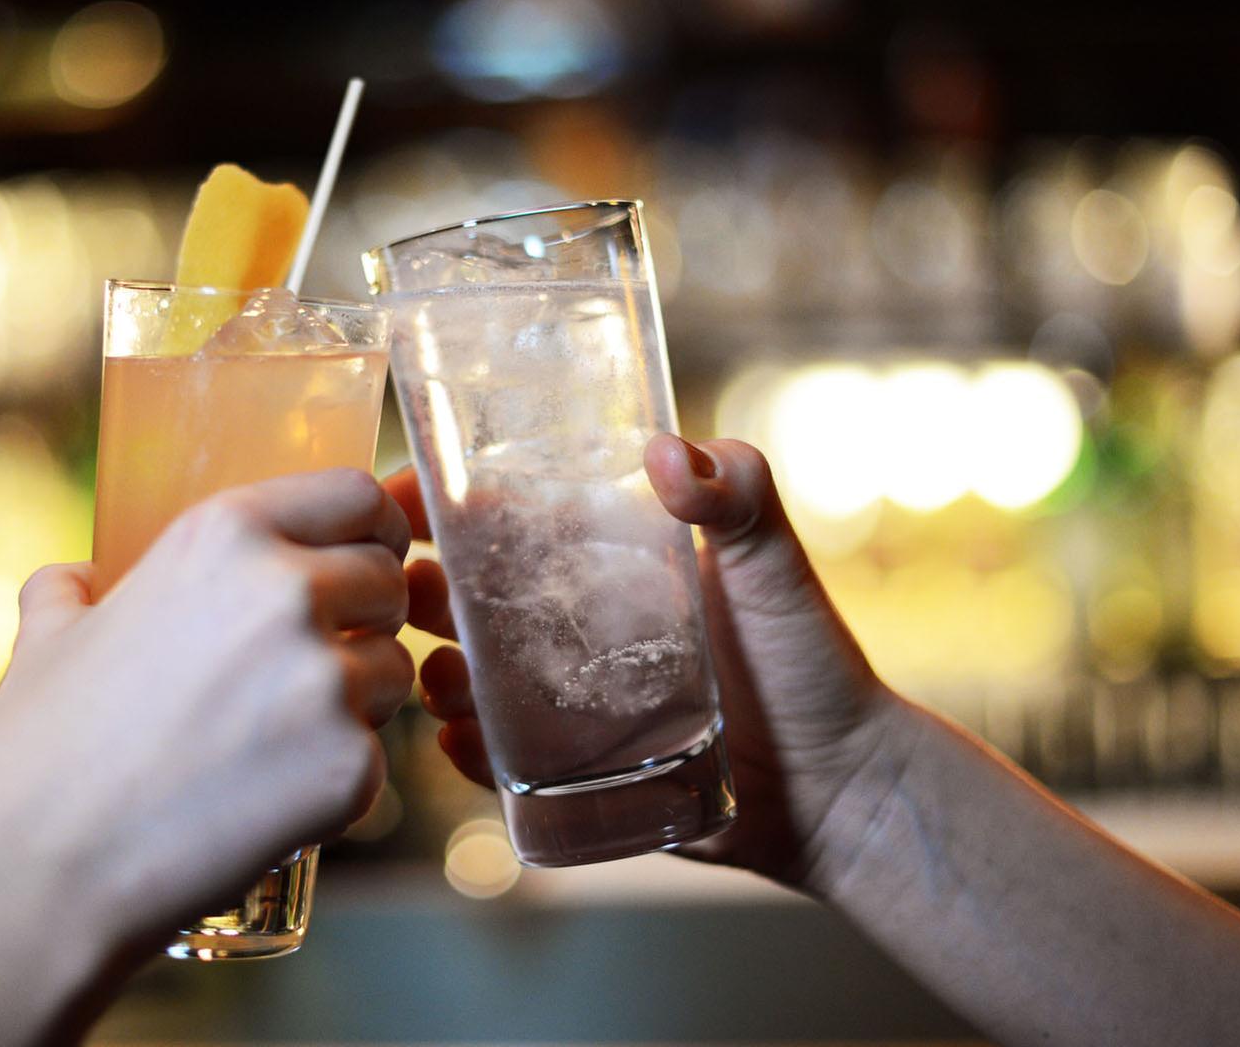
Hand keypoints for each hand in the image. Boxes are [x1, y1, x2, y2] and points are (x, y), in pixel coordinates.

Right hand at [0, 467, 413, 934]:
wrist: (45, 869)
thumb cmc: (40, 751)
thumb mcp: (48, 636)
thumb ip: (76, 589)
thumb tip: (76, 580)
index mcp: (224, 536)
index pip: (354, 494)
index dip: (371, 525)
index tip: (366, 551)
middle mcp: (287, 592)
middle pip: (387, 579)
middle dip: (366, 616)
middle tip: (312, 663)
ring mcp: (327, 681)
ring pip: (391, 670)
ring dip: (356, 699)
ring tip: (273, 740)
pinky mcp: (351, 766)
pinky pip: (375, 757)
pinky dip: (335, 779)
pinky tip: (267, 798)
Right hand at [389, 435, 899, 886]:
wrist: (839, 786)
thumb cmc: (809, 660)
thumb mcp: (775, 563)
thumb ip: (740, 492)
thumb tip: (670, 454)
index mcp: (603, 563)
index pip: (504, 518)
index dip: (441, 504)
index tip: (399, 498)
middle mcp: (573, 627)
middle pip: (467, 597)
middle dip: (419, 590)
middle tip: (401, 593)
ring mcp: (566, 702)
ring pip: (467, 680)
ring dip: (435, 673)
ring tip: (440, 676)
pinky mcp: (571, 773)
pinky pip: (496, 763)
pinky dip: (466, 752)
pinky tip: (464, 743)